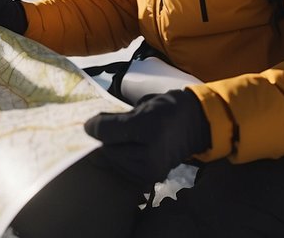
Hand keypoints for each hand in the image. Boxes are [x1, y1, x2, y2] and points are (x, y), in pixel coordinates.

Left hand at [84, 89, 210, 185]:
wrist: (195, 126)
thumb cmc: (165, 109)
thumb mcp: (141, 105)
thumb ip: (116, 117)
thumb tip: (90, 127)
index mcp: (148, 126)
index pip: (106, 131)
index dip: (93, 126)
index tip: (89, 123)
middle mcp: (151, 152)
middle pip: (107, 150)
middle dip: (100, 141)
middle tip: (101, 132)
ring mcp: (152, 169)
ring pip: (113, 163)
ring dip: (110, 153)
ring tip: (117, 142)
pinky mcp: (152, 178)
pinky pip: (124, 172)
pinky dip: (120, 163)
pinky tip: (125, 153)